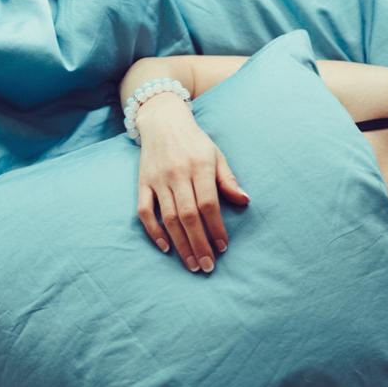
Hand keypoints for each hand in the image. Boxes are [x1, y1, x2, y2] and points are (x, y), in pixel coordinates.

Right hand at [135, 93, 249, 272]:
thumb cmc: (195, 142)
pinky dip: (154, 231)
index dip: (216, 228)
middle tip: (208, 266)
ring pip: (169, 218)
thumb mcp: (216, 155)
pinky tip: (166, 247)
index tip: (223, 248)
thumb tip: (245, 201)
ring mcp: (158, 180)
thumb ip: (227, 179)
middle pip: (189, 216)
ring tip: (192, 264)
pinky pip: (145, 211)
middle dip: (199, 244)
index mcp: (199, 166)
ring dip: (181, 244)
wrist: (162, 120)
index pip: (209, 204)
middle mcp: (177, 174)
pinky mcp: (142, 183)